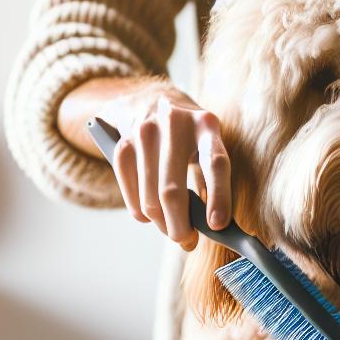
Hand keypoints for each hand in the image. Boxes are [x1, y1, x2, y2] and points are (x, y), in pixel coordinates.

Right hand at [62, 77, 230, 249]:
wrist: (147, 98)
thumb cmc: (187, 135)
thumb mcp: (205, 144)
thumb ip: (209, 179)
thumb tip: (212, 227)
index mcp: (206, 124)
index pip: (215, 164)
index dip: (218, 197)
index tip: (217, 226)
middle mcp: (174, 123)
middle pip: (172, 191)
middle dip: (180, 226)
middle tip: (187, 241)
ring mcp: (144, 132)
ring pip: (150, 198)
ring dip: (161, 224)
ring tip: (172, 229)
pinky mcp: (122, 143)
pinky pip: (129, 193)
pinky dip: (140, 213)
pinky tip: (149, 215)